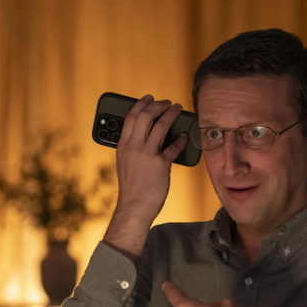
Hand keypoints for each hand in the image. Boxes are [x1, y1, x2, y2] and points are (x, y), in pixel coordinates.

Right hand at [104, 96, 189, 258]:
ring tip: (178, 109)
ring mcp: (147, 154)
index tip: (148, 98)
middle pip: (145, 116)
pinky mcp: (160, 164)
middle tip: (167, 102)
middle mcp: (133, 147)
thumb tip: (144, 136)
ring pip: (160, 125)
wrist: (134, 207)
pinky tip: (184, 136)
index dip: (140, 104)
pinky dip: (180, 139)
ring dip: (171, 114)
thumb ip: (131, 148)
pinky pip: (173, 146)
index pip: (130, 117)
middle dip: (157, 104)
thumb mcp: (125, 163)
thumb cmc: (131, 189)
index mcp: (123, 146)